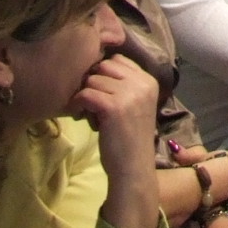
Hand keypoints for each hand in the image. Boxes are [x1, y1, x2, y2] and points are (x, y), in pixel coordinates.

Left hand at [72, 54, 162, 227]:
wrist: (133, 168)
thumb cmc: (131, 139)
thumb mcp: (135, 105)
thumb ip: (124, 85)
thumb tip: (95, 68)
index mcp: (149, 80)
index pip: (118, 59)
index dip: (105, 74)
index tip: (103, 94)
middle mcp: (142, 83)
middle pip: (104, 66)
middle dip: (94, 83)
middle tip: (94, 104)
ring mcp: (128, 94)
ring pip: (92, 80)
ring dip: (86, 96)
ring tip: (92, 115)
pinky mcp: (113, 106)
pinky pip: (85, 94)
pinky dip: (79, 104)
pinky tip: (82, 117)